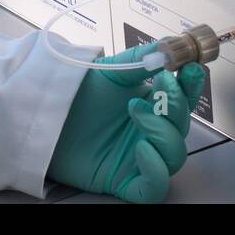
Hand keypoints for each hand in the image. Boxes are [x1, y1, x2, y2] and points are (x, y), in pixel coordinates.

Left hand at [47, 42, 205, 202]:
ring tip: (136, 110)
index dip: (191, 86)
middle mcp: (148, 133)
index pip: (182, 99)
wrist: (43, 114)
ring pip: (174, 156)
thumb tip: (167, 47)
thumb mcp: (110, 70)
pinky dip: (155, 170)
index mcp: (149, 105)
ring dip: (163, 132)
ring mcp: (139, 159)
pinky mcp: (125, 181)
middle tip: (159, 83)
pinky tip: (141, 148)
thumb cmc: (74, 94)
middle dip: (176, 104)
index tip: (190, 69)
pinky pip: (154, 187)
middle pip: (181, 127)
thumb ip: (140, 59)